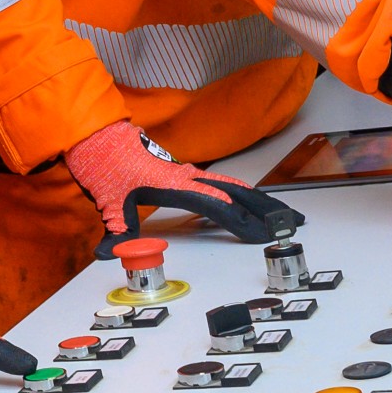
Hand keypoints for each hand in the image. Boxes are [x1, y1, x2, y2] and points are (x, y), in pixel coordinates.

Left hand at [63, 120, 301, 256]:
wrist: (98, 138)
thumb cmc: (106, 166)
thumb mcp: (109, 204)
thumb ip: (115, 232)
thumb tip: (109, 254)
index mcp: (176, 185)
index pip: (218, 207)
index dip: (242, 223)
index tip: (264, 235)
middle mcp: (188, 176)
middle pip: (236, 194)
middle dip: (265, 210)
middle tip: (292, 223)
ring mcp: (188, 172)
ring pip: (232, 186)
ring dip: (258, 201)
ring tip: (282, 214)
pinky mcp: (184, 173)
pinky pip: (220, 183)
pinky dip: (240, 193)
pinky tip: (249, 201)